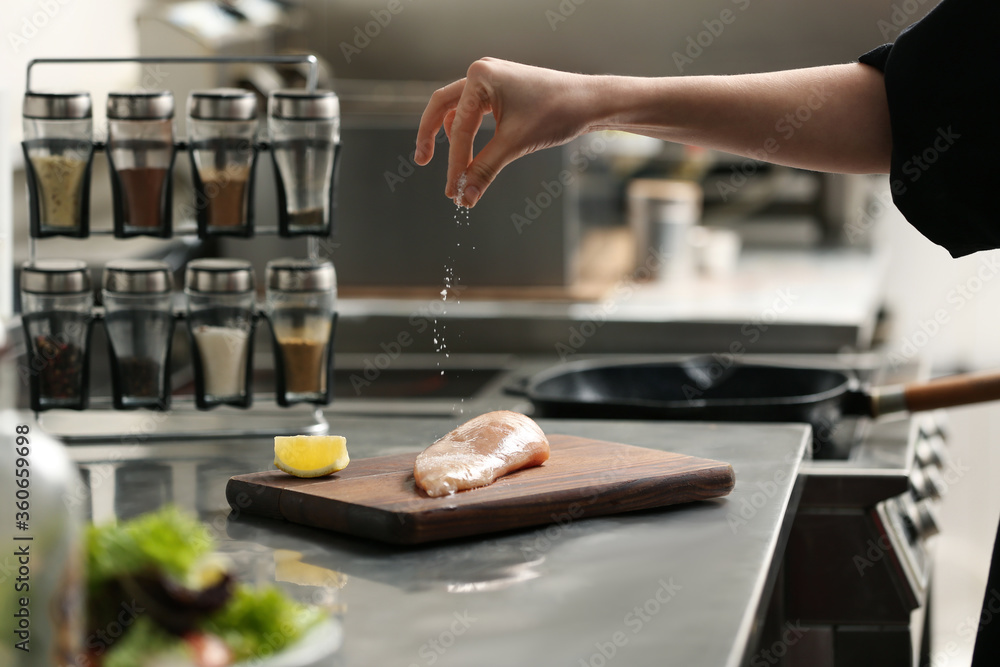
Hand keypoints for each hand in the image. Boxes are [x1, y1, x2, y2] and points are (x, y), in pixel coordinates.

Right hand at [415, 58, 600, 206]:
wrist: (590, 102)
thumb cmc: (557, 113)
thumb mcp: (515, 144)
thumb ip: (485, 170)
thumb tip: (464, 197)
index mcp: (480, 77)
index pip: (459, 128)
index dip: (454, 164)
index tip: (454, 192)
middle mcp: (481, 72)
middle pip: (442, 107)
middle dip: (430, 136)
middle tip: (422, 161)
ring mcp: (490, 78)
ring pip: (456, 109)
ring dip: (450, 136)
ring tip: (447, 162)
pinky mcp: (500, 88)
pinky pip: (473, 111)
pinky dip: (467, 131)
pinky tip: (467, 149)